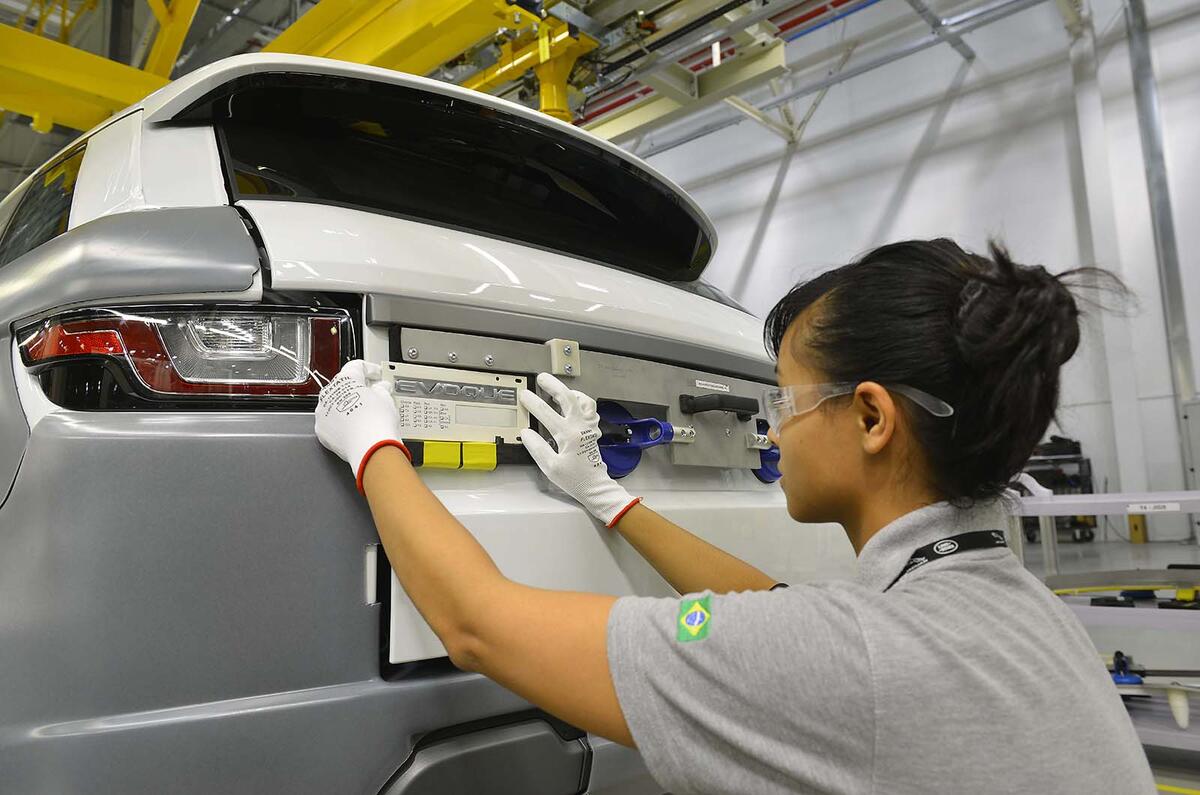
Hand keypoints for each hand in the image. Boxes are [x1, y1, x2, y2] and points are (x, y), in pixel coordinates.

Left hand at [315, 360, 410, 491]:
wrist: (370, 449)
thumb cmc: (377, 424)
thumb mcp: (386, 399)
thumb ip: (382, 389)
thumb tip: (380, 389)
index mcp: (345, 379)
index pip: (356, 366)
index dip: (370, 369)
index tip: (376, 375)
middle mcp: (329, 393)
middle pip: (344, 386)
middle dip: (358, 390)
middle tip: (374, 395)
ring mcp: (323, 413)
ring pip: (335, 405)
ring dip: (348, 406)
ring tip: (364, 415)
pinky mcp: (322, 431)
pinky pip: (331, 422)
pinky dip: (342, 423)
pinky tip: (355, 427)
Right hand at [519, 373, 640, 526]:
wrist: (595, 486)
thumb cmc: (575, 479)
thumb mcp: (551, 468)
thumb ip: (537, 448)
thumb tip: (526, 433)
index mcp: (568, 435)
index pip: (547, 413)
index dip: (533, 402)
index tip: (524, 395)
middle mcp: (580, 427)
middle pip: (567, 397)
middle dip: (553, 385)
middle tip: (542, 378)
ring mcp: (588, 426)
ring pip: (582, 400)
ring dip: (569, 391)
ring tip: (558, 389)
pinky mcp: (592, 429)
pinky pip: (589, 408)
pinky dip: (581, 400)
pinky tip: (573, 402)